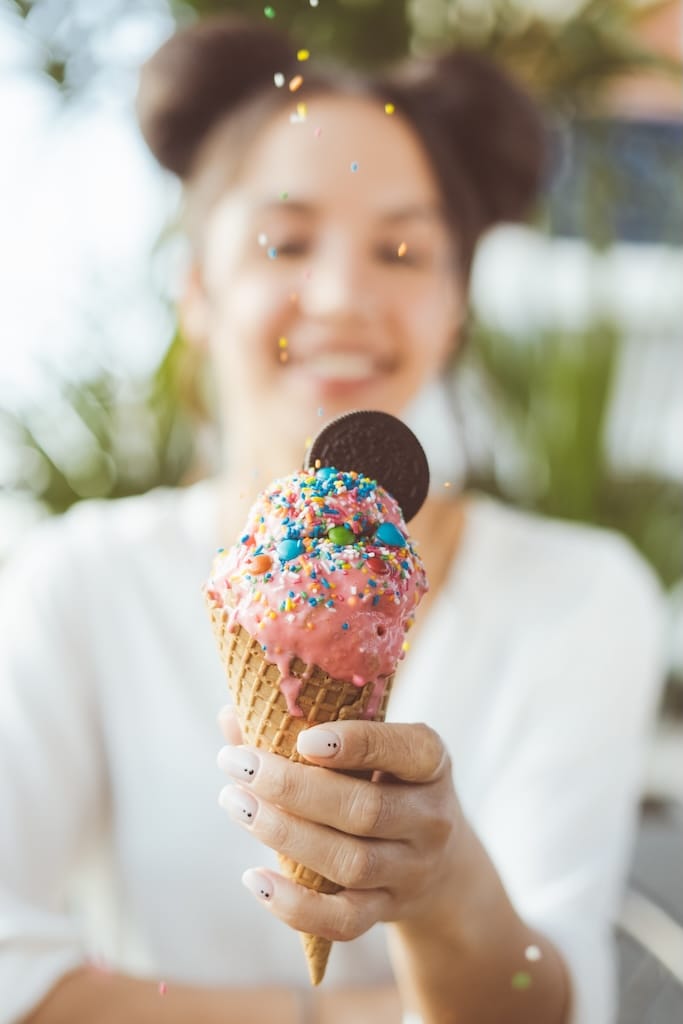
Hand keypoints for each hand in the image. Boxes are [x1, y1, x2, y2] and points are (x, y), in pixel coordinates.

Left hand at [217, 708, 463, 942]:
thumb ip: (309, 727)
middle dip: (294, 789)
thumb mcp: (372, 749)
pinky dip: (297, 906)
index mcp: (431, 761)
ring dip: (285, 835)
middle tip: (239, 765)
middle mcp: (430, 817)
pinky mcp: (388, 910)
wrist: (442, 863)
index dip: (357, 744)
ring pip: (351, 863)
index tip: (303, 740)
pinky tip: (255, 879)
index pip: (404, 751)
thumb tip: (232, 716)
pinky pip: (345, 919)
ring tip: (236, 804)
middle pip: (365, 810)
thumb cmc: (386, 782)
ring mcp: (412, 870)